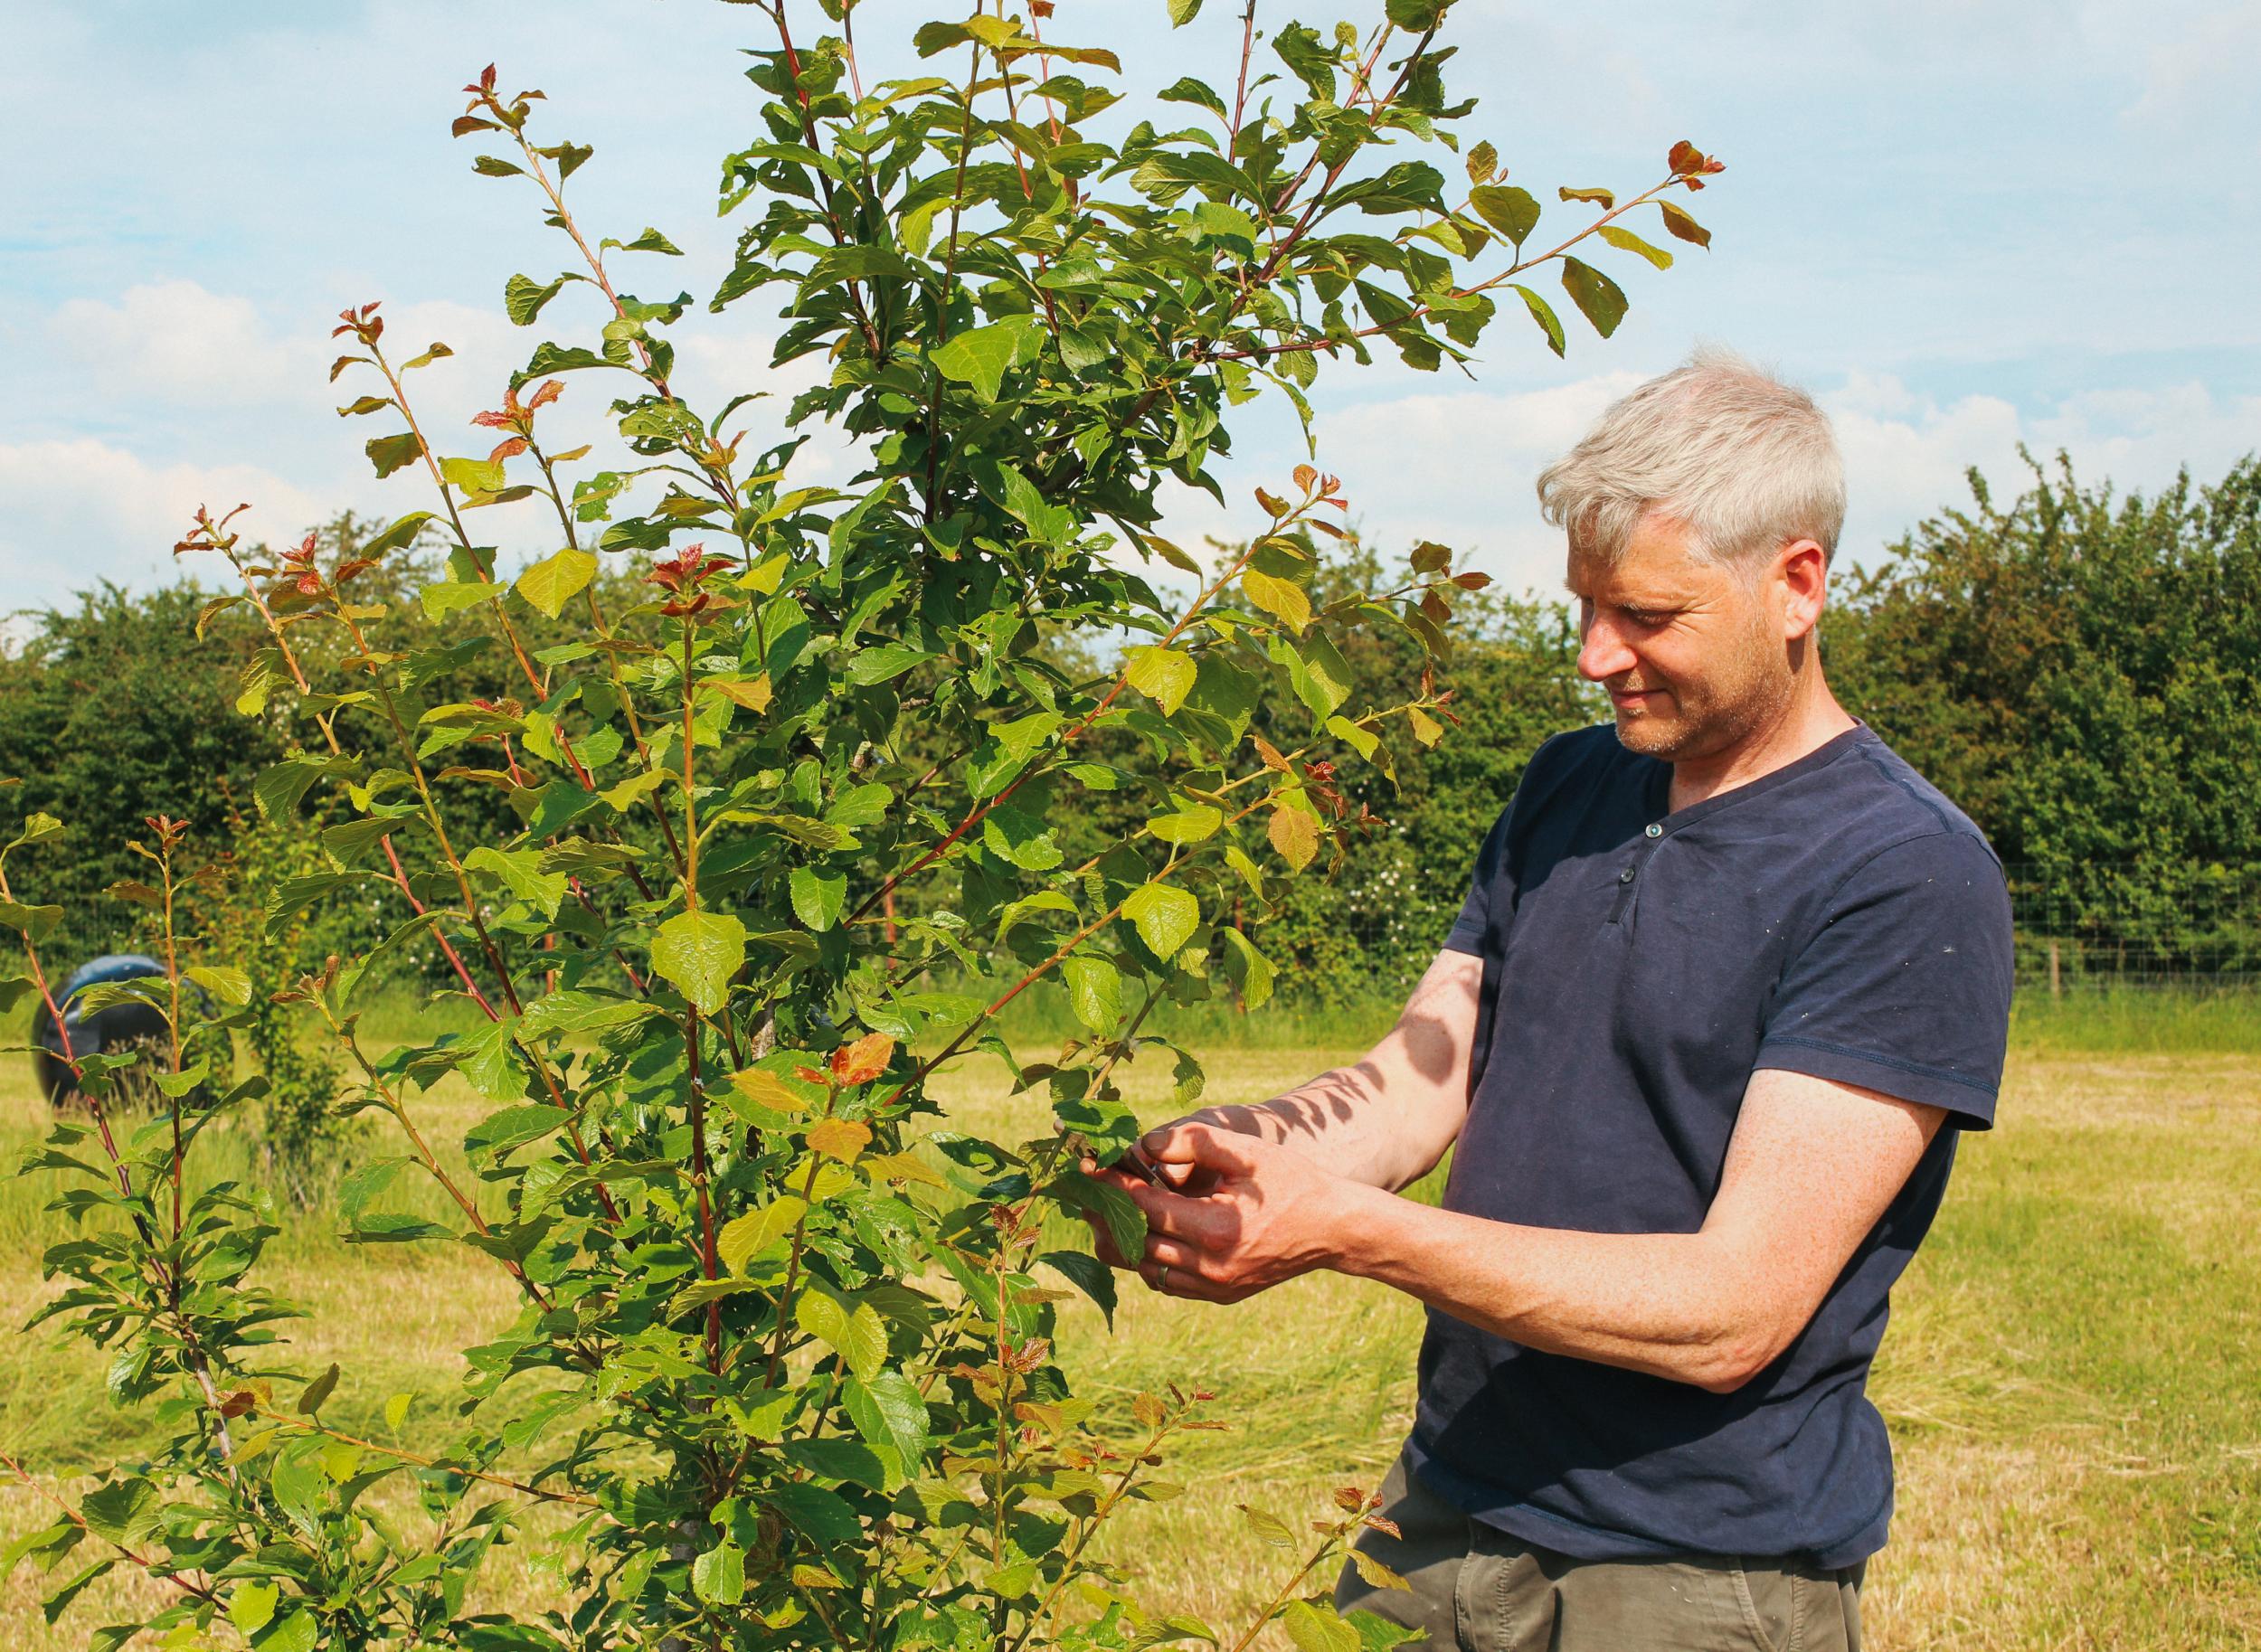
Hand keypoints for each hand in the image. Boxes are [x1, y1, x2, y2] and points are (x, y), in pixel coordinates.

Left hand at [1085, 1121, 1362, 1303]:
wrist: (1332, 1228)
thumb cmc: (1291, 1182)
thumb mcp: (1247, 1152)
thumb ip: (1194, 1142)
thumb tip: (1143, 1143)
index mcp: (1216, 1229)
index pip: (1144, 1207)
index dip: (1112, 1184)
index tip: (1089, 1165)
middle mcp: (1210, 1267)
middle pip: (1135, 1243)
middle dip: (1106, 1213)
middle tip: (1085, 1190)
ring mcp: (1215, 1287)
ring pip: (1145, 1269)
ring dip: (1122, 1240)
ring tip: (1103, 1212)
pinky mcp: (1219, 1296)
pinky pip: (1166, 1282)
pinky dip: (1147, 1260)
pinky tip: (1139, 1234)